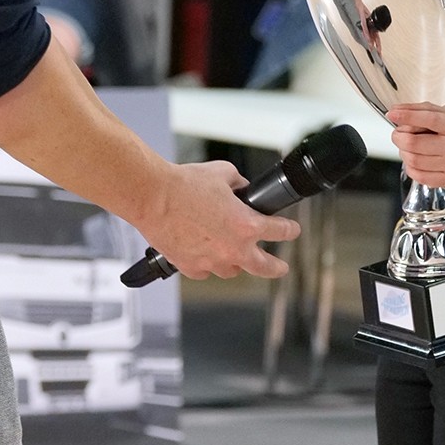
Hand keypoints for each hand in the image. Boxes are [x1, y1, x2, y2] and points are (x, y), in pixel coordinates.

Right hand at [144, 160, 298, 279]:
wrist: (153, 197)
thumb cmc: (184, 185)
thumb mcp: (223, 174)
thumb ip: (239, 184)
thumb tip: (241, 189)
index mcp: (247, 226)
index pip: (279, 231)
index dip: (289, 230)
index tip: (291, 230)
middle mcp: (233, 248)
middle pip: (265, 267)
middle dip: (276, 268)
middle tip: (281, 267)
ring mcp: (212, 261)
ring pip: (232, 270)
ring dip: (236, 262)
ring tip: (235, 255)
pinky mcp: (191, 267)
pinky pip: (205, 270)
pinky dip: (207, 263)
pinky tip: (204, 253)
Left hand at [387, 102, 444, 188]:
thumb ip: (430, 110)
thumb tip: (402, 110)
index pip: (427, 119)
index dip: (406, 116)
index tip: (392, 113)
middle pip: (414, 144)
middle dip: (399, 136)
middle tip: (398, 132)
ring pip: (414, 161)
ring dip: (403, 152)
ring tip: (407, 146)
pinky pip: (423, 178)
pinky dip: (412, 169)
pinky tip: (414, 161)